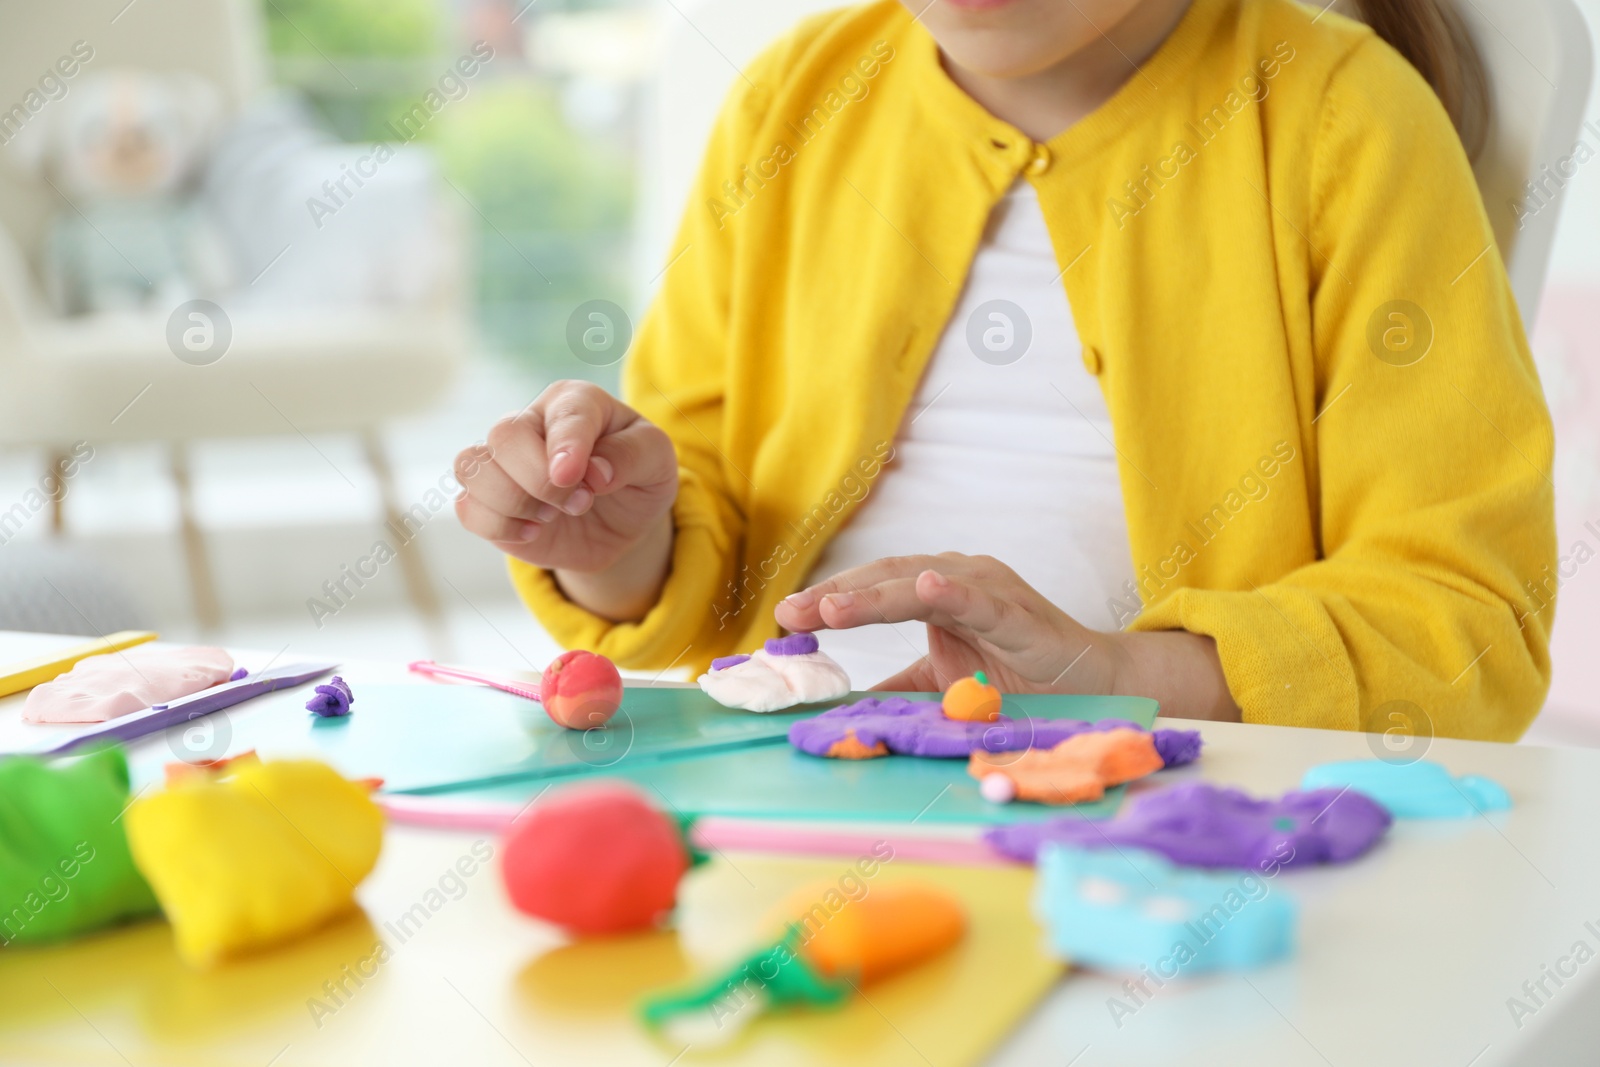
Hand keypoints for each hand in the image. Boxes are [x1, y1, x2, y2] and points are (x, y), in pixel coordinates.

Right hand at [454, 380, 677, 583]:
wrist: (619, 523)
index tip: (572, 479)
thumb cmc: (638, 478)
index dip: (566, 445)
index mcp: (575, 402)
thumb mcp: (657, 462)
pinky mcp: (486, 498)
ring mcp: (502, 460)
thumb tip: (595, 472)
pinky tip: (533, 532)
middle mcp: (531, 421)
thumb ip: (631, 456)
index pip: (563, 413)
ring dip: (516, 503)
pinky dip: (500, 527)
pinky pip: (467, 508)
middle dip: (542, 481)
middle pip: (506, 436)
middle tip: (580, 502)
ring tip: (553, 515)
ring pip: (473, 467)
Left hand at [773, 553, 1240, 720]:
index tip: (786, 620)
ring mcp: (987, 589)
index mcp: (936, 591)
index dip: (830, 601)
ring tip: (831, 609)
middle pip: (885, 580)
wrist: (1090, 683)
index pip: (872, 589)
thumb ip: (898, 688)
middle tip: (790, 615)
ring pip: (919, 585)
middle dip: (835, 597)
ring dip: (873, 597)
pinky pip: (977, 599)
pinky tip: (924, 584)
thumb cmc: (1018, 678)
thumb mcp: (943, 683)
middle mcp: (957, 578)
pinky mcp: (1016, 612)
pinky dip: (951, 590)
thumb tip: (843, 704)